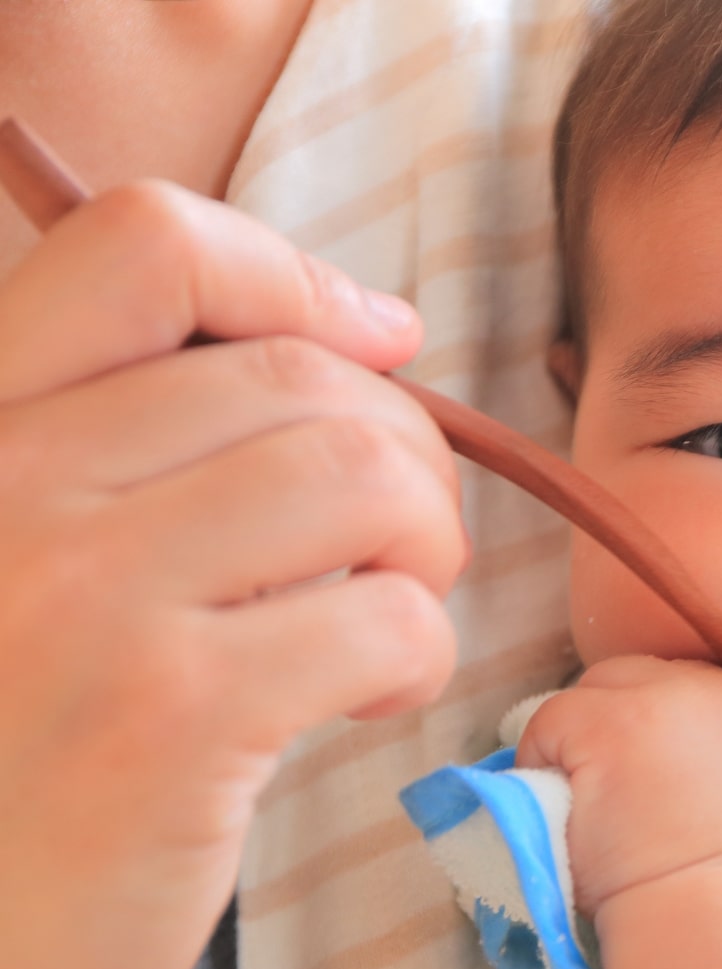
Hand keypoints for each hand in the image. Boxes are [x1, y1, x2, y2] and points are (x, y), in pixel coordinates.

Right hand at [0, 182, 464, 968]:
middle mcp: (2, 482)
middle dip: (402, 447)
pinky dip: (420, 651)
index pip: (146, 244)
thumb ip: (122, 453)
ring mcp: (81, 597)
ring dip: (425, 541)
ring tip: (389, 610)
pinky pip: (386, 616)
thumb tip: (360, 342)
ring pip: (363, 475)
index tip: (379, 345)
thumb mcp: (12, 563)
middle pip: (298, 374)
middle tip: (397, 544)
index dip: (296, 277)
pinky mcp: (171, 717)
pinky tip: (370, 699)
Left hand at [516, 655, 721, 911]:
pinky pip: (551, 721)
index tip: (658, 785)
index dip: (668, 736)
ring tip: (595, 807)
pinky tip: (566, 809)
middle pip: (651, 678)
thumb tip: (683, 764)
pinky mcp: (611, 722)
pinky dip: (542, 762)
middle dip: (625, 726)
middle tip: (617, 793)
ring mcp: (666, 701)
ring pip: (599, 692)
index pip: (702, 691)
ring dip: (588, 741)